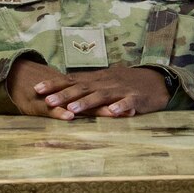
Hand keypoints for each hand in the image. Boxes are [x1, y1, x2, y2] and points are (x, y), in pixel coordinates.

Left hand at [6, 58, 170, 118]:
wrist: (157, 81)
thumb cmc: (126, 84)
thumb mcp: (104, 82)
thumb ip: (86, 87)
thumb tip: (61, 88)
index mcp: (96, 79)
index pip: (71, 80)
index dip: (54, 84)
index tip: (36, 89)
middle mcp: (106, 83)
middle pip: (83, 88)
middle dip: (64, 95)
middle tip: (48, 102)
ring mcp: (121, 90)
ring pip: (101, 95)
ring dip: (87, 102)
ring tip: (72, 110)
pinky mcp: (136, 98)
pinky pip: (128, 102)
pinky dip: (121, 107)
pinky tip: (113, 112)